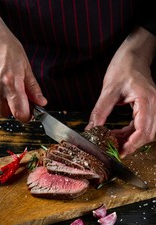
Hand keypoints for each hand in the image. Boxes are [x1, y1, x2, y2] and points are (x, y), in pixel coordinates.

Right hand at [0, 1, 46, 121]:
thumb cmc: (7, 48)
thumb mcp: (25, 67)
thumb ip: (33, 88)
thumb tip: (41, 102)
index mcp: (12, 83)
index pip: (20, 113)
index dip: (26, 116)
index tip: (30, 112)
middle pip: (7, 113)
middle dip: (15, 109)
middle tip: (20, 99)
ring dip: (4, 103)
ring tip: (8, 88)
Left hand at [86, 27, 155, 156]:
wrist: (134, 55)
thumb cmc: (124, 66)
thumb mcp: (109, 89)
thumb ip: (100, 111)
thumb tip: (91, 129)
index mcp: (147, 100)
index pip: (144, 130)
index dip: (132, 144)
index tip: (120, 153)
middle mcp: (154, 105)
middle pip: (148, 134)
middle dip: (131, 144)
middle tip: (114, 149)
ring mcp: (152, 106)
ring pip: (146, 132)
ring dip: (130, 139)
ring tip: (113, 141)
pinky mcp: (147, 107)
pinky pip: (141, 125)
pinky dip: (130, 132)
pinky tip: (117, 133)